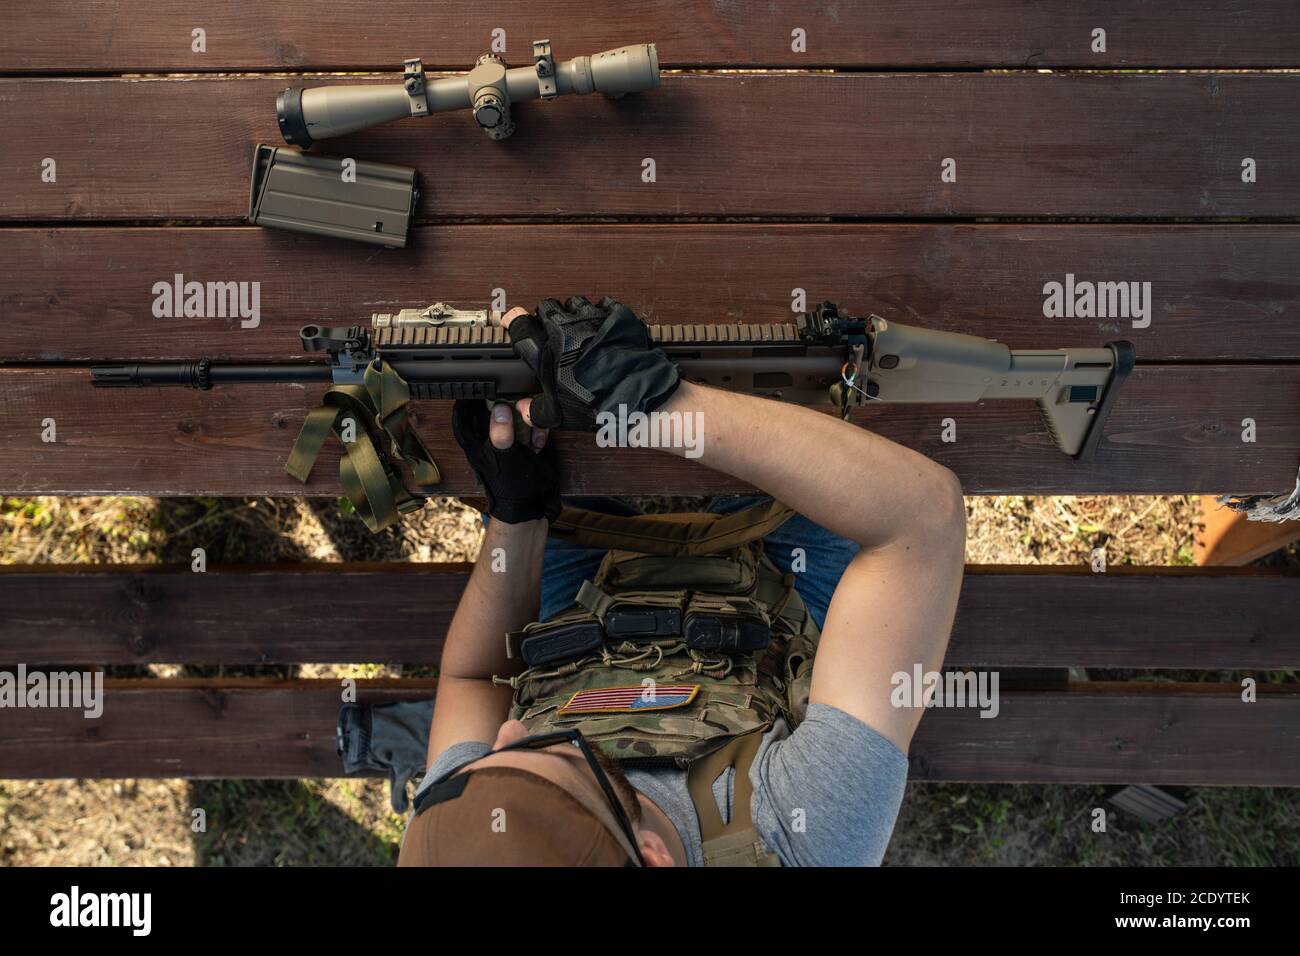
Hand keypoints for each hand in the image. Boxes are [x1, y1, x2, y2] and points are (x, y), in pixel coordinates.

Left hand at [451, 399, 559, 523]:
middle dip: (516, 407)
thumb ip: (500, 433)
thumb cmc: (509, 486)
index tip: (499, 390)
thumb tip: (500, 408)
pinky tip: (538, 444)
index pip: (468, 402)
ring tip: (534, 440)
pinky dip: (537, 430)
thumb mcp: (503, 459)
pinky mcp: (523, 435)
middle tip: (526, 415)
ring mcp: (506, 432)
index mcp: (472, 433)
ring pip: (518, 409)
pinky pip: (531, 421)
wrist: (530, 502)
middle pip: (498, 401)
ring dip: (530, 420)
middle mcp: (487, 429)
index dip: (481, 392)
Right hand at [503, 296, 680, 430]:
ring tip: (580, 327)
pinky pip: (604, 305)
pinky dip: (602, 313)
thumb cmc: (596, 404)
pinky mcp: (615, 316)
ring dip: (574, 312)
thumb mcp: (559, 415)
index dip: (513, 321)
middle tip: (553, 328)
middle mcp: (565, 330)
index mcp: (546, 352)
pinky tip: (604, 327)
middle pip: (546, 307)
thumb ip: (536, 410)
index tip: (511, 318)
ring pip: (574, 302)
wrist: (635, 395)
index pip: (520, 327)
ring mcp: (591, 319)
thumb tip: (524, 409)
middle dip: (546, 315)